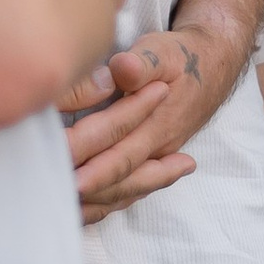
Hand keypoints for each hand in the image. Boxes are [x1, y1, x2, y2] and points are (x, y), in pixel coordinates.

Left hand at [58, 15, 240, 218]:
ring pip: (124, 191)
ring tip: (61, 212)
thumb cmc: (181, 58)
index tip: (60, 159)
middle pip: (117, 176)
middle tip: (51, 195)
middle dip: (84, 188)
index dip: (88, 155)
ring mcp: (154, 159)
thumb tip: (122, 68)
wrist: (213, 67)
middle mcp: (156, 147)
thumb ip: (142, 62)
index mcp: (158, 123)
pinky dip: (104, 205)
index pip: (118, 147)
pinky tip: (81, 213)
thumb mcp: (163, 50)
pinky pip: (129, 192)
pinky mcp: (149, 161)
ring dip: (93, 204)